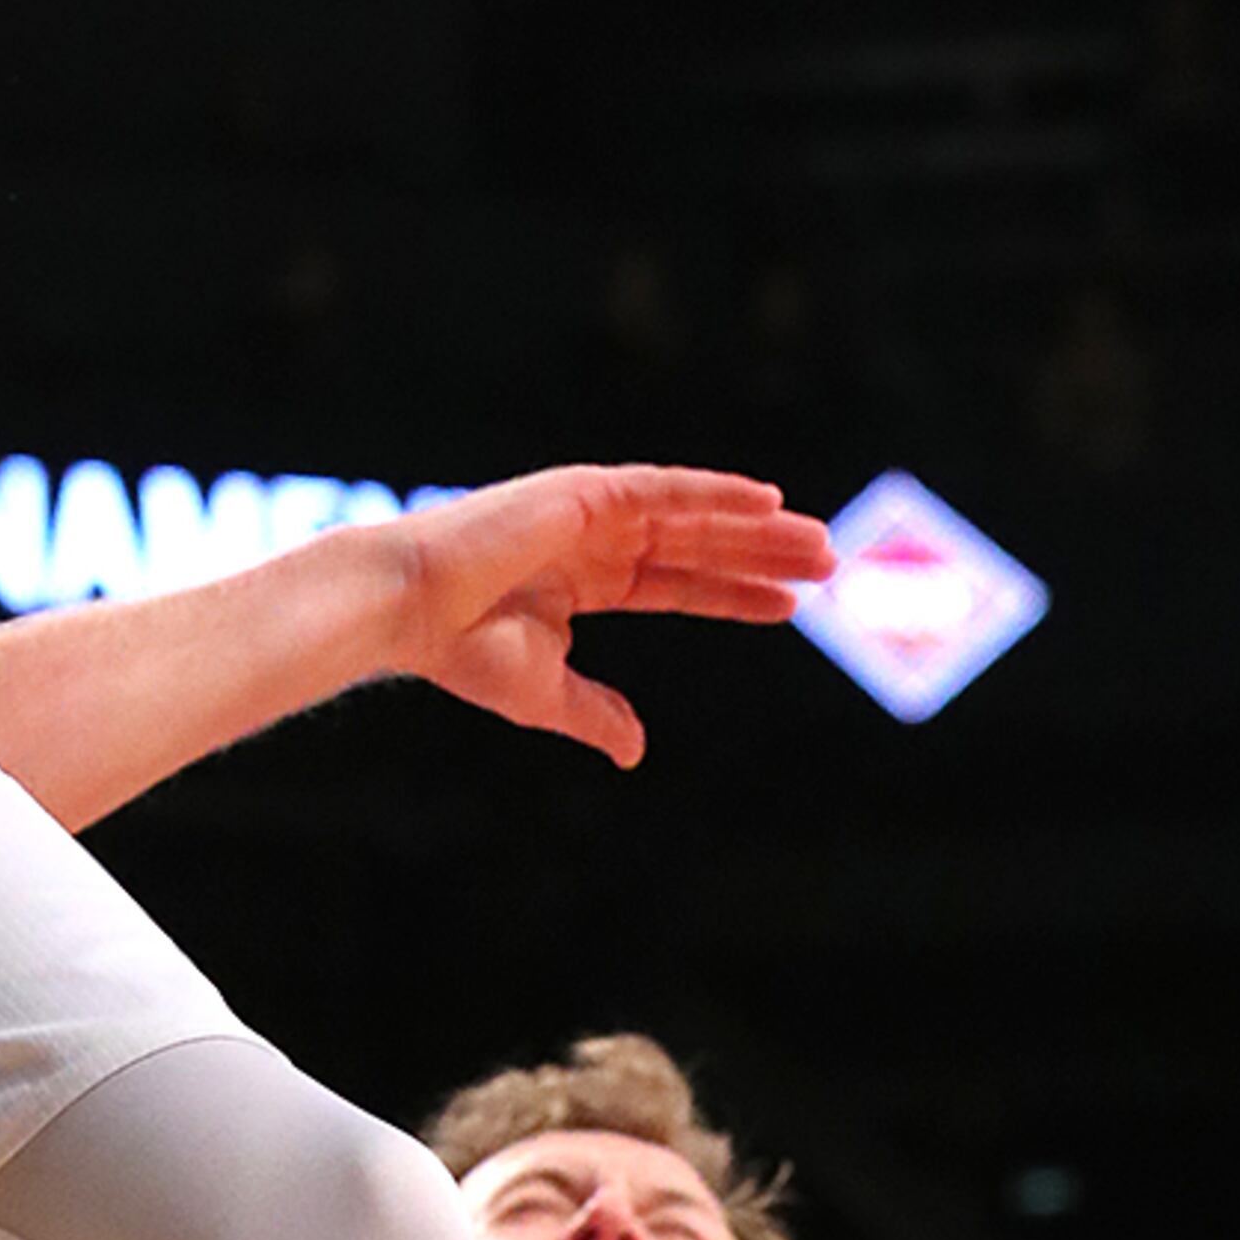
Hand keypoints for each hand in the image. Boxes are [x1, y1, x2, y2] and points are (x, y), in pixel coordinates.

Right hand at [375, 464, 833, 770]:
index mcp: (583, 582)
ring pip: (694, 517)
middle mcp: (593, 540)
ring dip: (758, 527)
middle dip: (762, 556)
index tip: (790, 606)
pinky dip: (717, 493)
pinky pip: (666, 489)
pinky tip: (767, 501)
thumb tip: (636, 750)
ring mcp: (592, 511)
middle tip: (830, 565)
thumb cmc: (461, 649)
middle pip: (698, 546)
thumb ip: (595, 713)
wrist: (410, 606)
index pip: (677, 585)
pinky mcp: (587, 491)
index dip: (733, 594)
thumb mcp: (544, 692)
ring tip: (820, 542)